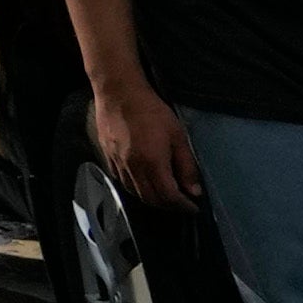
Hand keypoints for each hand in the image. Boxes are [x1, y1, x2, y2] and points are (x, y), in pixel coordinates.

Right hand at [93, 77, 202, 211]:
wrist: (118, 93)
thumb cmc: (152, 111)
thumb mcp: (178, 136)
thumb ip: (186, 165)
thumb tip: (194, 191)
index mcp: (153, 163)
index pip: (169, 196)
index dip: (183, 206)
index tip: (193, 208)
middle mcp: (133, 168)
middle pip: (151, 199)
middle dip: (168, 206)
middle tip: (181, 204)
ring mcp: (118, 164)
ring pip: (135, 193)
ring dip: (152, 200)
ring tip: (164, 197)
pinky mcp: (108, 158)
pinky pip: (122, 182)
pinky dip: (136, 189)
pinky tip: (144, 184)